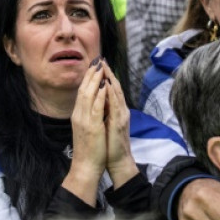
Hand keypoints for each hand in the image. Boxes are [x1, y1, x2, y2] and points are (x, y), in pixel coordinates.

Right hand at [61, 57, 107, 204]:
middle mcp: (78, 114)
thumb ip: (89, 115)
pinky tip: (103, 86)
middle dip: (91, 74)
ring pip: (88, 95)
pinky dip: (99, 95)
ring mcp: (84, 120)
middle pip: (83, 89)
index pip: (82, 91)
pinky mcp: (91, 126)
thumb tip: (94, 103)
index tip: (94, 65)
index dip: (88, 78)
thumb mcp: (87, 128)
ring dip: (94, 80)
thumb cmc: (89, 148)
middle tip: (97, 60)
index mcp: (78, 114)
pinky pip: (95, 107)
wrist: (85, 166)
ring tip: (100, 67)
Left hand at [100, 60, 137, 186]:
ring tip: (104, 67)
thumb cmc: (109, 143)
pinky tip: (108, 86)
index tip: (98, 63)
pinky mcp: (119, 123)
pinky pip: (115, 106)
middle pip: (115, 87)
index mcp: (115, 110)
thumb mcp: (105, 123)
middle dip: (108, 73)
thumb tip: (98, 99)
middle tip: (101, 59)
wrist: (116, 160)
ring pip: (117, 94)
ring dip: (111, 79)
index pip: (110, 89)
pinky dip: (112, 95)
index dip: (105, 76)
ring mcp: (121, 116)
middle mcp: (120, 110)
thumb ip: (104, 111)